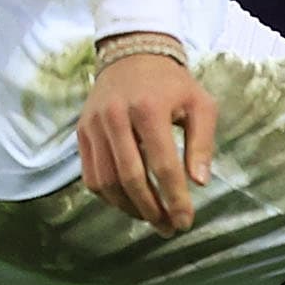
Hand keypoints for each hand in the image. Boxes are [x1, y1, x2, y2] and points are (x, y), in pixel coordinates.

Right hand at [77, 46, 218, 231]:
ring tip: (152, 219)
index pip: (162, 165)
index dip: (175, 198)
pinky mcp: (81, 133)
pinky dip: (109, 196)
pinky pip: (91, 175)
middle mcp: (115, 118)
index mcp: (148, 109)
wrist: (132, 55)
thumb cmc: (172, 84)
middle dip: (151, 210)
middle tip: (169, 228)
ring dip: (130, 208)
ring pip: (106, 182)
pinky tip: (130, 203)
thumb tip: (199, 182)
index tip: (186, 220)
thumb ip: (202, 143)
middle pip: (130, 178)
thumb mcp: (200, 105)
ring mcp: (94, 126)